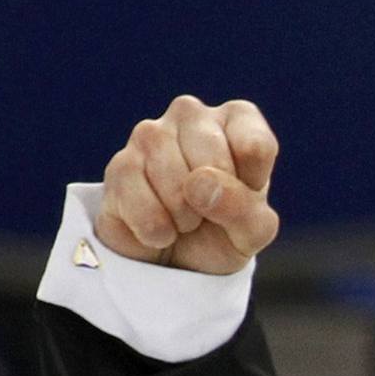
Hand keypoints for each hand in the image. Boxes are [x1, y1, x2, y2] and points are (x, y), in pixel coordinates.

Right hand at [98, 95, 279, 273]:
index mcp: (237, 119)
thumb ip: (245, 208)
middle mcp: (191, 115)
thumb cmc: (226, 231)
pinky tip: (159, 227)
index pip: (255, 146)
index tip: (244, 193)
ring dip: (184, 217)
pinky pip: (140, 202)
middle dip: (215, 203)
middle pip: (214, 162)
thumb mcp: (254, 230)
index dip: (250, 187)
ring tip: (184, 218)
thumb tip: (201, 183)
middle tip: (209, 210)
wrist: (178, 261)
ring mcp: (150, 134)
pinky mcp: (119, 164)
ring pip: (174, 180)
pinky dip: (156, 228)